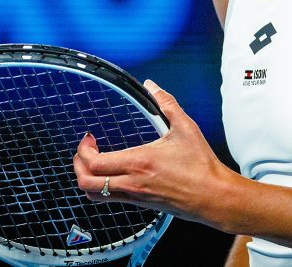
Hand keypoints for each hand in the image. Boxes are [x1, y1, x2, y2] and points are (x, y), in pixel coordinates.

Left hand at [73, 79, 238, 226]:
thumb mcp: (185, 128)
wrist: (213, 196)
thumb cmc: (201, 166)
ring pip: (95, 195)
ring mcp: (135, 197)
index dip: (83, 150)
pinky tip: (111, 175)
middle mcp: (132, 183)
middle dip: (78, 165)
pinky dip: (102, 188)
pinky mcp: (142, 204)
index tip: (89, 138)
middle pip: (87, 183)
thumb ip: (167, 104)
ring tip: (92, 164)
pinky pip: (111, 200)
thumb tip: (153, 87)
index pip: (95, 163)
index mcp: (139, 162)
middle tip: (84, 151)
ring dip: (87, 179)